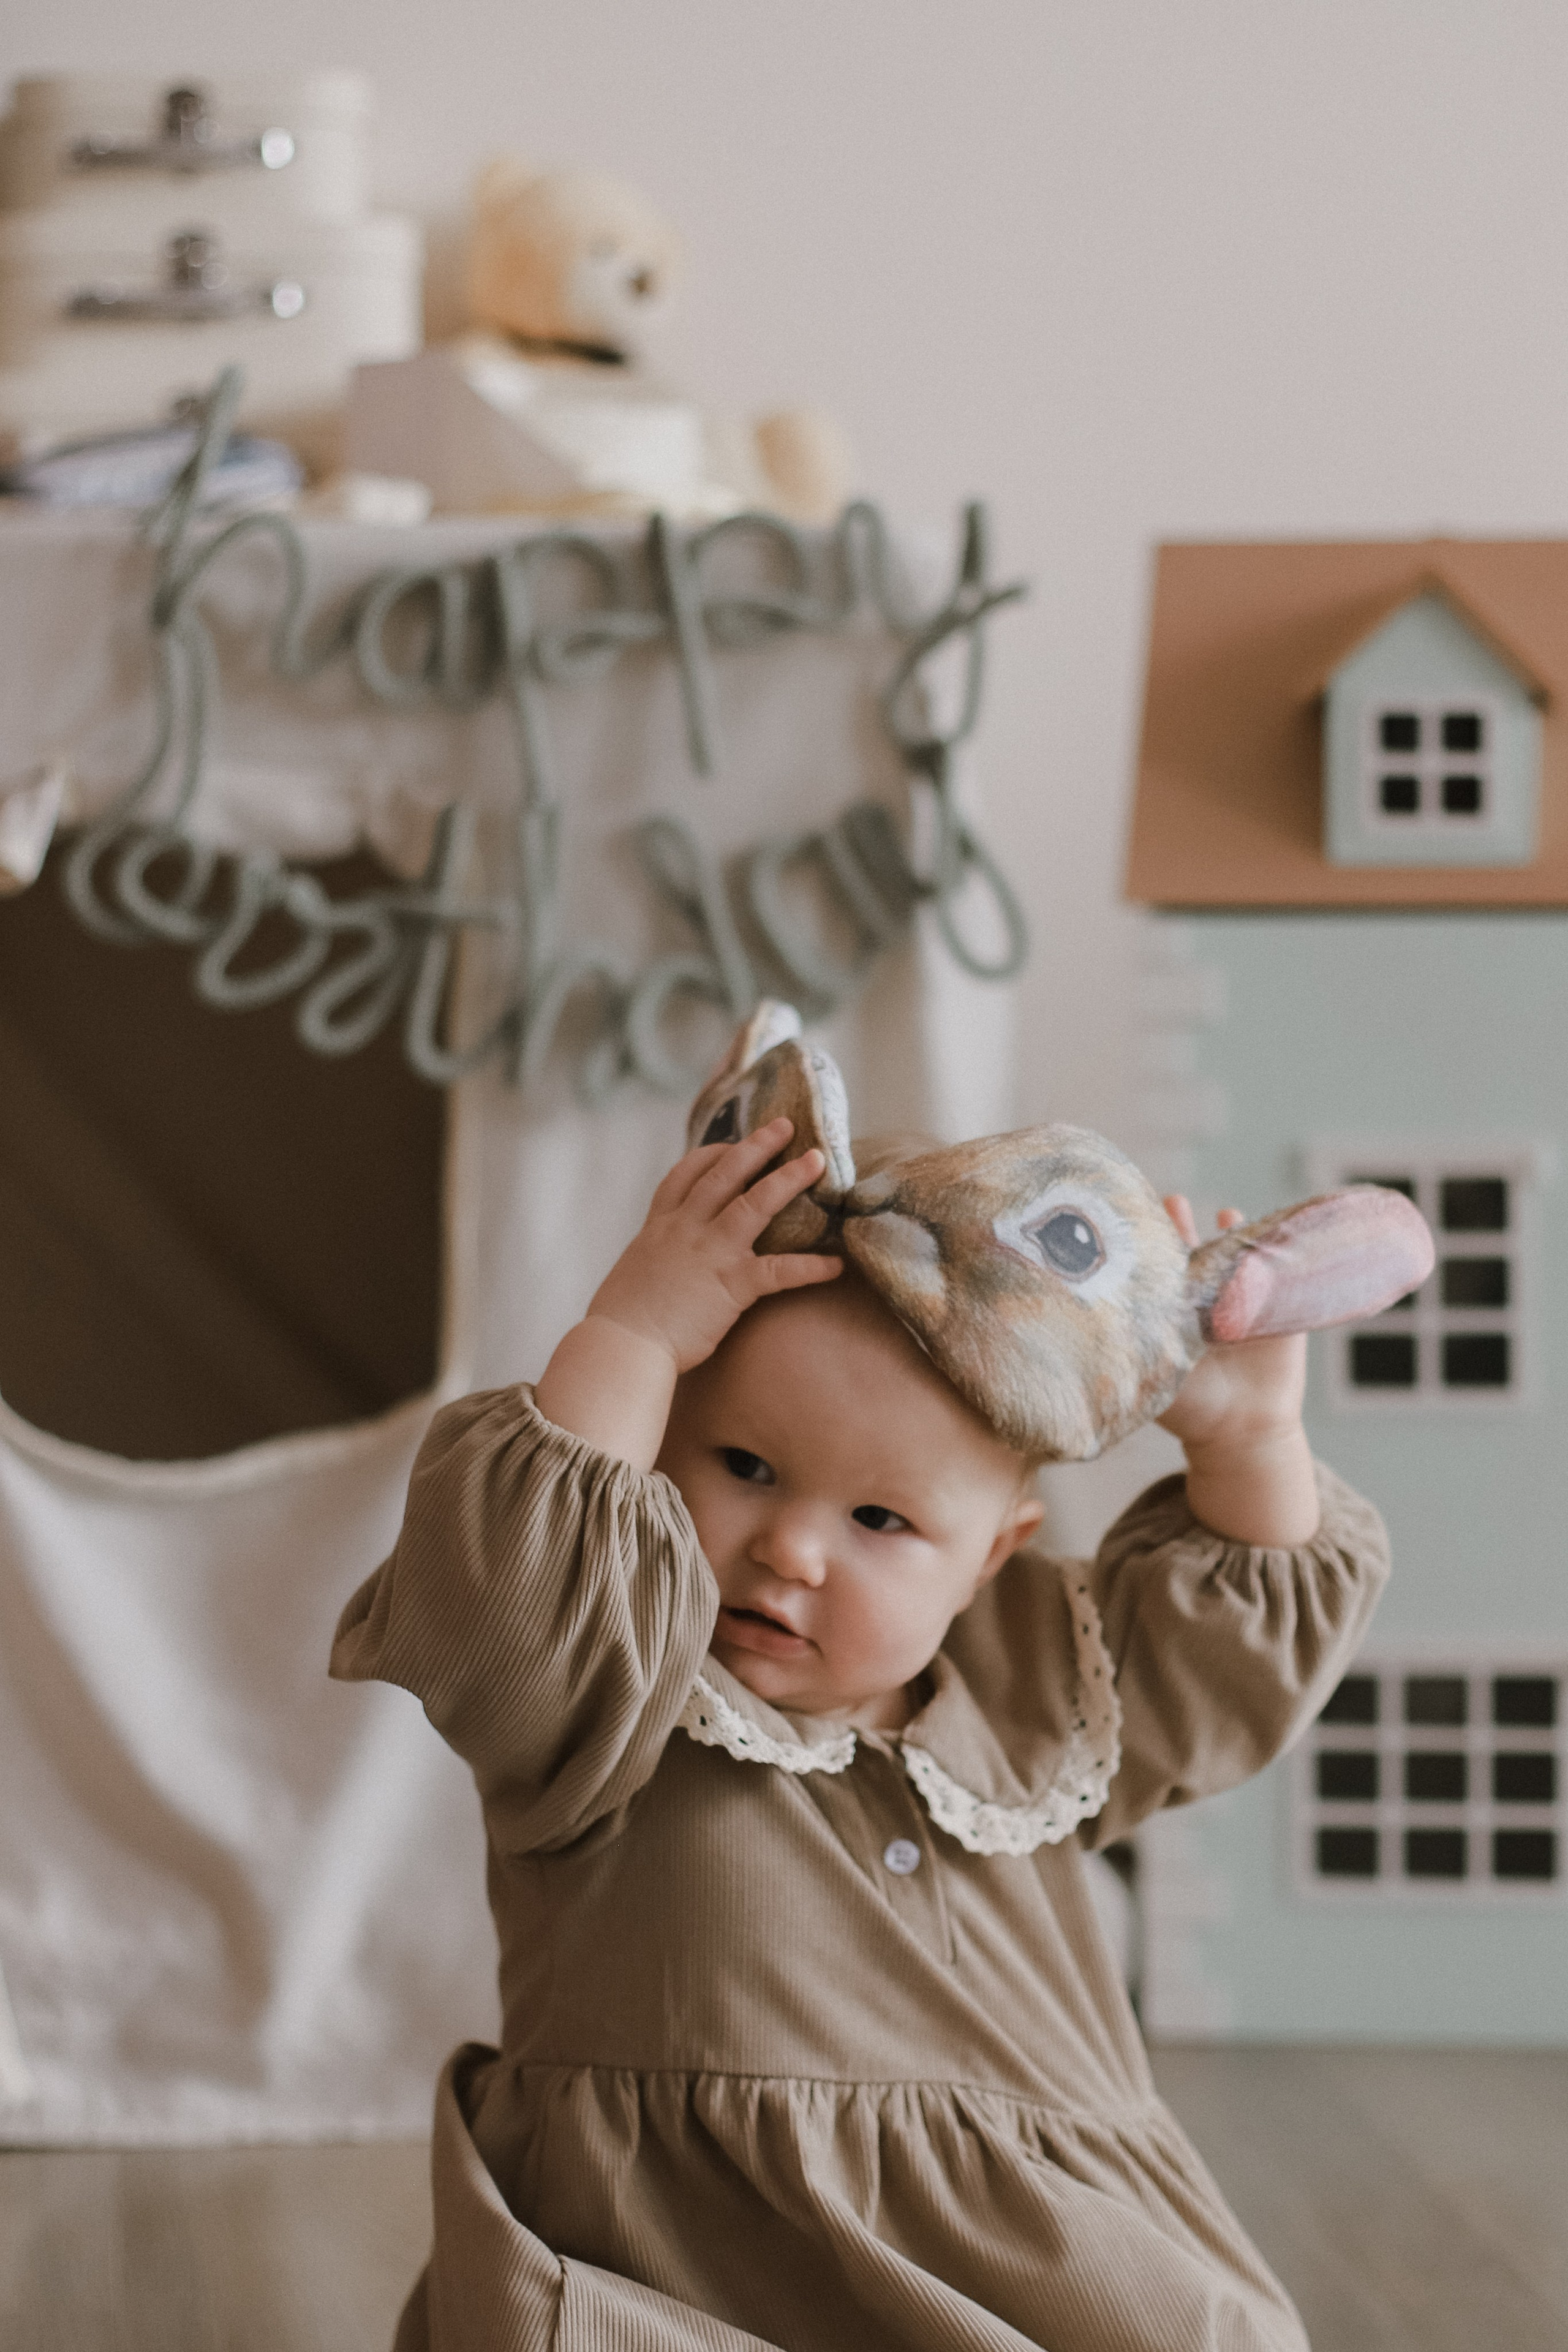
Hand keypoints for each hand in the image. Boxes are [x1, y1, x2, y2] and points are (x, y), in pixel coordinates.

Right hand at [534, 1119, 841, 1467]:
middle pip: (724, 1174)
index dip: (710, 1155)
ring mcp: (710, 1253)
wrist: (621, 1344)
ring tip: (816, 1161)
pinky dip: (810, 1267)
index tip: (730, 1144)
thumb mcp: (633, 1272)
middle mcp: (685, 1229)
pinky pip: (779, 1270)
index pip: (684, 1176)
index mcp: (659, 1226)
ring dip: (788, 1179)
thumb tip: (657, 1264)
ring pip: (754, 1204)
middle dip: (756, 1147)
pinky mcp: (731, 1285)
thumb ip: (653, 1258)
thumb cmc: (621, 1319)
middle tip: (785, 1126)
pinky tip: (836, 1265)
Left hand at [1157, 1196, 1318, 1545]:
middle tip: (1171, 1202)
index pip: (1158, 1267)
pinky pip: (1282, 1275)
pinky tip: (1274, 1241)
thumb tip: (1091, 1341)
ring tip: (1226, 1214)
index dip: (1149, 1243)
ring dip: (1232, 1232)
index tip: (1133, 1221)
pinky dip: (1277, 1256)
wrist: (1244, 1431)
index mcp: (1174, 1307)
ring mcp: (1244, 1298)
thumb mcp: (1159, 1380)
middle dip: (1182, 1224)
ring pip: (1237, 1255)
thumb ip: (1136, 1357)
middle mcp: (1206, 1295)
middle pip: (1194, 1250)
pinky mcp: (1280, 1309)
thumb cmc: (1192, 1409)